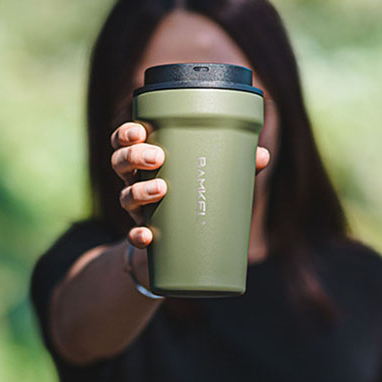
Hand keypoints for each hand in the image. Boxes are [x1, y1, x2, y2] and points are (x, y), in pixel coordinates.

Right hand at [110, 120, 270, 249]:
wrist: (181, 252)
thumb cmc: (196, 202)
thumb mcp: (214, 182)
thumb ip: (235, 167)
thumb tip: (262, 154)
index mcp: (149, 162)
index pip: (125, 141)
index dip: (126, 133)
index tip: (138, 130)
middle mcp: (136, 183)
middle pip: (120, 163)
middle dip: (134, 156)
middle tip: (157, 156)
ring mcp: (138, 212)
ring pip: (124, 196)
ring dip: (138, 191)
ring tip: (160, 188)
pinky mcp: (144, 238)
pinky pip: (133, 236)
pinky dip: (138, 236)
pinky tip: (147, 235)